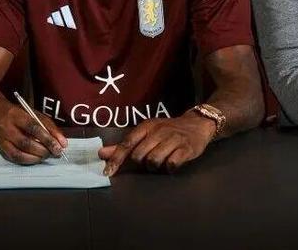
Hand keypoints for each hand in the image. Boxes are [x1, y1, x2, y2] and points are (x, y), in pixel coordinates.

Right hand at [0, 102, 66, 164]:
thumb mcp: (35, 114)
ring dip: (36, 157)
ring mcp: (2, 140)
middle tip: (54, 152)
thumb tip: (63, 143)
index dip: (47, 138)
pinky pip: (15, 159)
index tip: (58, 146)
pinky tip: (36, 158)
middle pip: (26, 142)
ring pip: (19, 153)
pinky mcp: (1, 149)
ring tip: (46, 155)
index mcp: (16, 115)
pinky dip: (28, 161)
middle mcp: (7, 128)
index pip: (33, 127)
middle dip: (43, 150)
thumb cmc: (20, 115)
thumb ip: (50, 127)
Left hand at [98, 112, 215, 175]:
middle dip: (141, 162)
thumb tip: (101, 153)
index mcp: (146, 127)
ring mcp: (173, 139)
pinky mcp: (186, 149)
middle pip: (139, 155)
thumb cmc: (166, 130)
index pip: (127, 143)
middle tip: (150, 159)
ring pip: (154, 161)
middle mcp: (158, 131)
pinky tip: (172, 163)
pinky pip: (172, 164)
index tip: (107, 172)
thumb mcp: (145, 133)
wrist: (196, 124)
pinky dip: (169, 167)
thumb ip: (124, 145)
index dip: (116, 158)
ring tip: (161, 160)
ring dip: (155, 166)